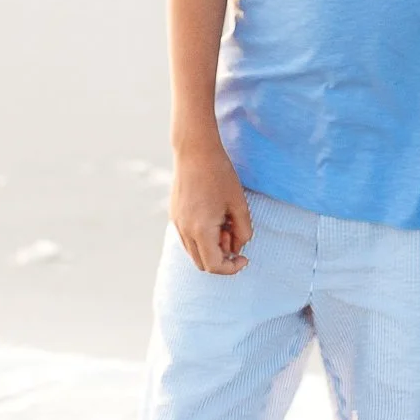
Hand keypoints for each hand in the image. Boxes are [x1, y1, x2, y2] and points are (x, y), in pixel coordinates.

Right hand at [169, 142, 253, 273]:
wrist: (195, 151)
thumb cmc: (220, 175)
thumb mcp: (239, 204)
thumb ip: (243, 231)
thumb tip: (238, 247)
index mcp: (201, 230)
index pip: (214, 266)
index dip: (232, 268)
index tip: (244, 258)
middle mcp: (184, 231)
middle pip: (203, 264)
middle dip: (222, 258)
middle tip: (234, 234)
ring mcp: (177, 224)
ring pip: (194, 252)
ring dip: (212, 247)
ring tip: (224, 222)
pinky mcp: (174, 216)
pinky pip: (188, 239)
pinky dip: (202, 238)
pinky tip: (214, 216)